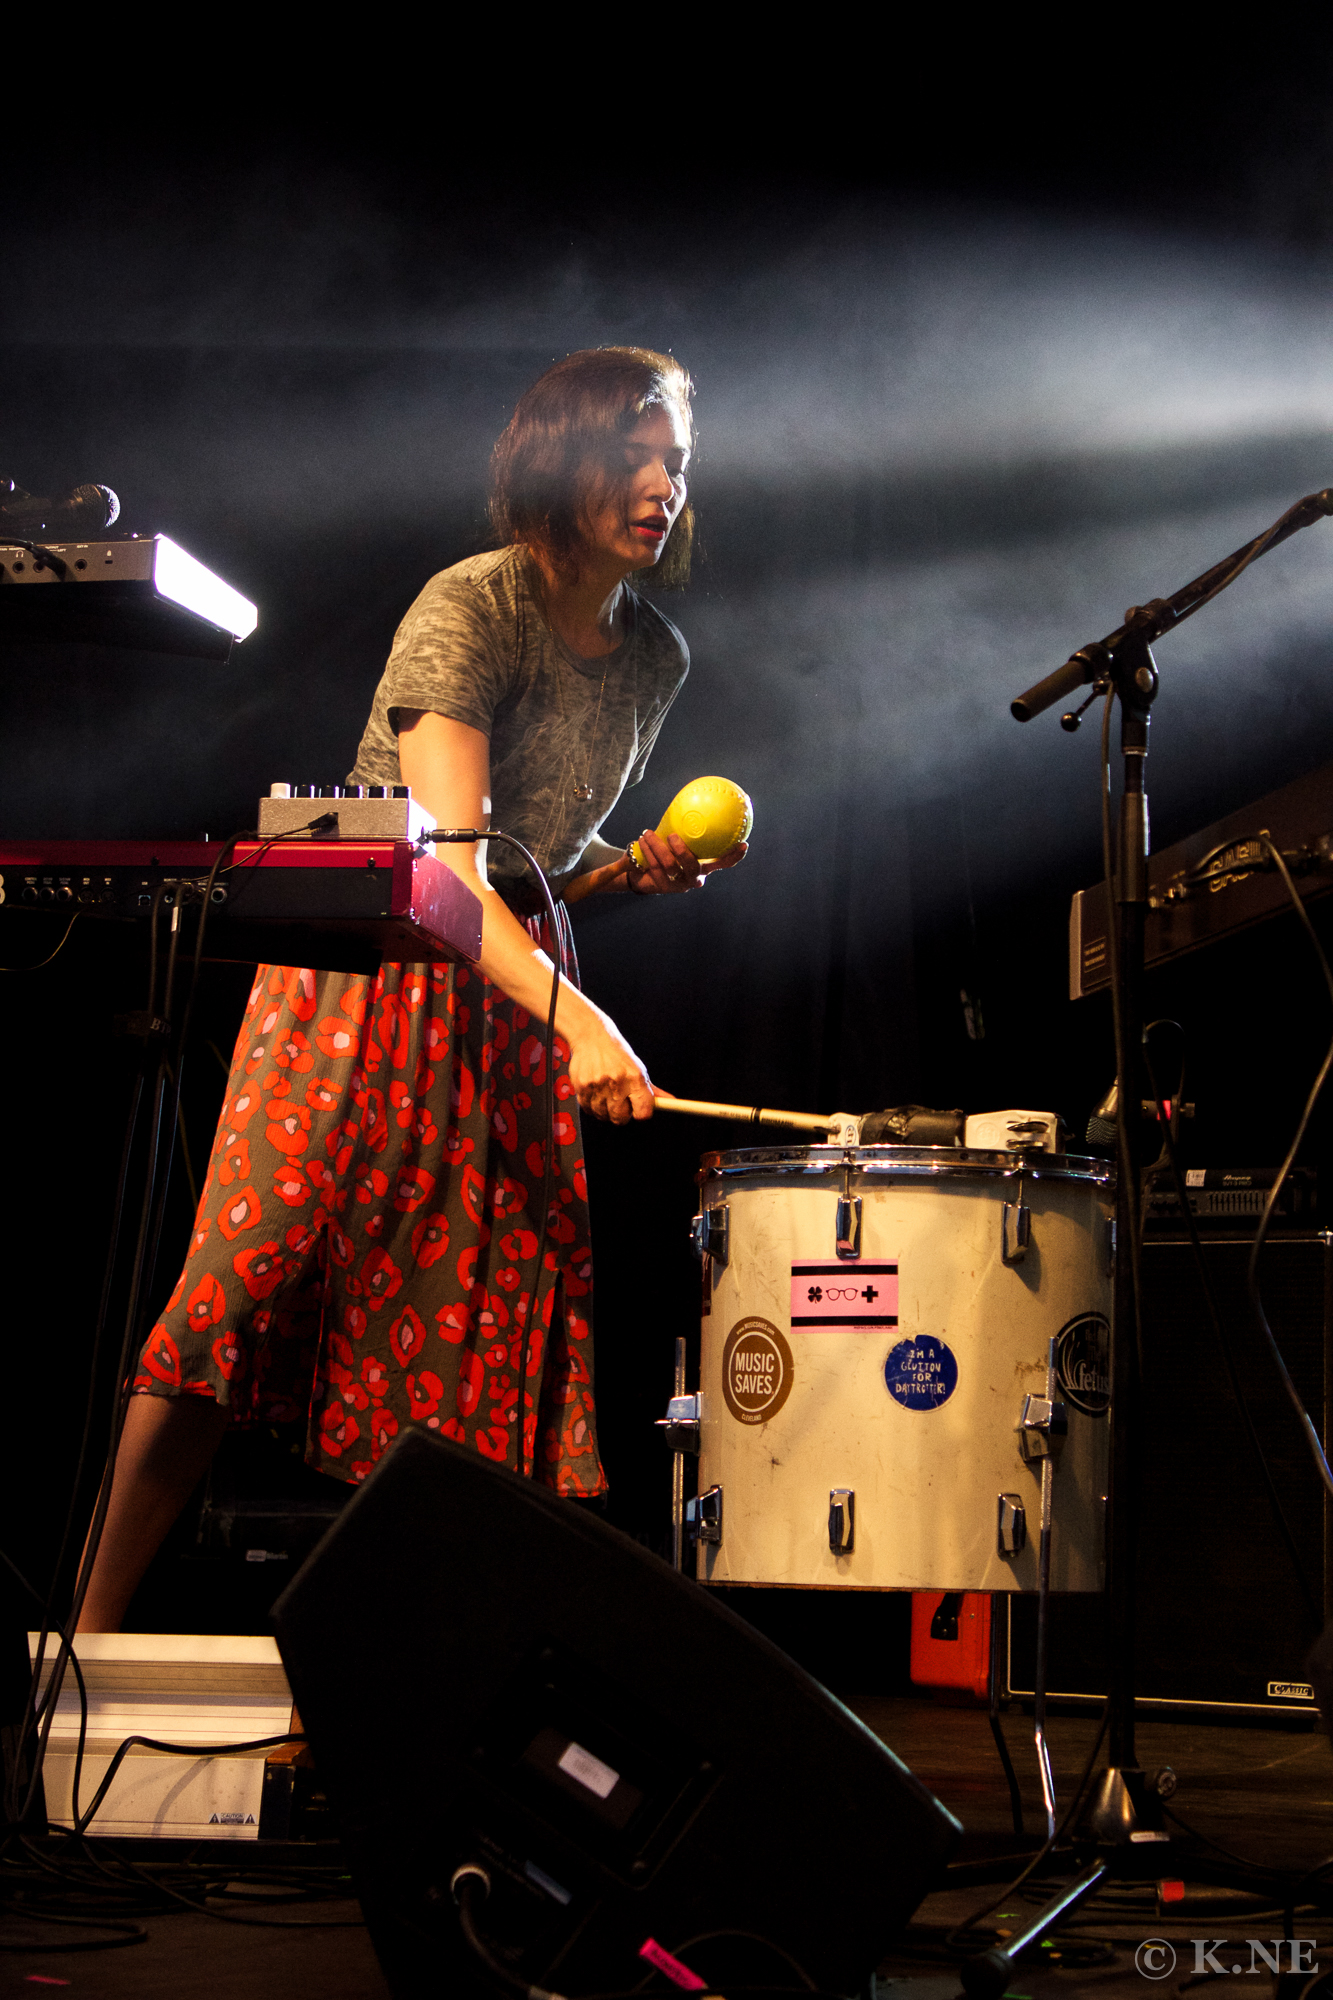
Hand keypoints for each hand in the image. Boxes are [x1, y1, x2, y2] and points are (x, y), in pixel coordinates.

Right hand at [566, 1006, 655, 1123]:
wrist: (591, 1037)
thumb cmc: (617, 1055)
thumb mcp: (637, 1069)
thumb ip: (652, 1090)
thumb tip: (671, 1102)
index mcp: (635, 1078)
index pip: (643, 1112)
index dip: (641, 1113)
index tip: (638, 1110)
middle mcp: (617, 1082)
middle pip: (620, 1118)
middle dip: (621, 1115)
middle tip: (620, 1102)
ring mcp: (597, 1085)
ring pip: (603, 1115)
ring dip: (605, 1111)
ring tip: (606, 1094)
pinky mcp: (582, 1087)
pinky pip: (588, 1109)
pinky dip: (592, 1106)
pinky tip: (595, 1093)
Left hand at [624, 829, 748, 894]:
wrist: (643, 871)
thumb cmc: (665, 849)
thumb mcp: (676, 838)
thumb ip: (685, 826)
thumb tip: (694, 797)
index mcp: (704, 866)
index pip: (723, 862)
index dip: (734, 855)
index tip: (743, 844)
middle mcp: (695, 877)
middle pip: (693, 866)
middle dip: (682, 851)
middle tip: (673, 836)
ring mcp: (679, 884)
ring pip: (670, 866)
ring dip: (657, 847)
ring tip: (648, 834)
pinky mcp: (663, 887)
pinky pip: (655, 867)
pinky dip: (648, 851)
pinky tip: (642, 840)